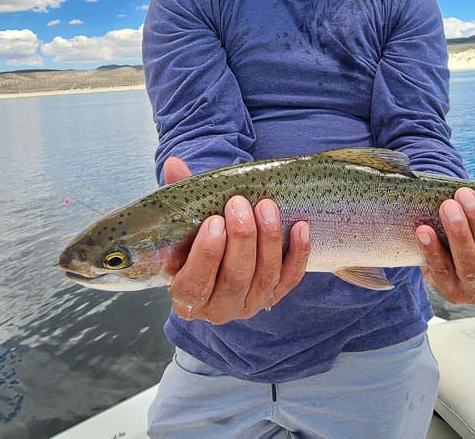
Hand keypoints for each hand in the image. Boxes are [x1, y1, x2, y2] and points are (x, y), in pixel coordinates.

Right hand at [162, 156, 310, 323]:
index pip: (195, 284)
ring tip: (266, 207)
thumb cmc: (197, 240)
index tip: (214, 222)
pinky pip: (290, 278)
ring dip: (268, 240)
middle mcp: (218, 309)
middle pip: (235, 278)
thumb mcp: (184, 224)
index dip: (206, 254)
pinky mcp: (274, 296)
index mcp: (186, 297)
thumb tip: (174, 164)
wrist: (221, 259)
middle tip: (240, 205)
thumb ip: (179, 196)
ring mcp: (249, 304)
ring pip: (264, 276)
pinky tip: (299, 227)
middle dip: (241, 239)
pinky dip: (298, 253)